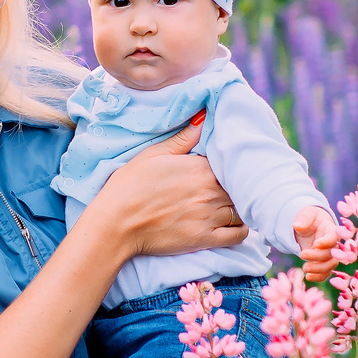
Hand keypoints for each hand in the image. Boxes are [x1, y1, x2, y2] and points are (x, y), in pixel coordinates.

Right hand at [93, 117, 246, 259]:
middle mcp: (209, 191)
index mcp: (200, 168)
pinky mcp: (205, 239)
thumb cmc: (130, 186)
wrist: (116, 223)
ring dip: (238, 206)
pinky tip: (232, 223)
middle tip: (227, 187)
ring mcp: (209, 216)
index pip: (230, 163)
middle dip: (236, 186)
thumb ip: (183, 138)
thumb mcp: (153, 154)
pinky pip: (238, 235)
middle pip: (239, 186)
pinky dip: (241, 229)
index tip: (222, 168)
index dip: (229, 165)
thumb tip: (203, 117)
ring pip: (241, 209)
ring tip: (229, 204)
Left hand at [293, 205, 339, 281]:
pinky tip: (308, 277)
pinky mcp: (324, 263)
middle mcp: (333, 244)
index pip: (333, 237)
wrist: (310, 226)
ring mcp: (329, 255)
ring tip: (305, 268)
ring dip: (319, 269)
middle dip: (318, 257)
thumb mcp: (306, 214)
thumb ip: (303, 218)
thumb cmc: (309, 218)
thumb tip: (297, 225)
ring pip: (330, 265)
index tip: (315, 244)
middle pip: (332, 254)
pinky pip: (326, 273)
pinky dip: (319, 277)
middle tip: (302, 254)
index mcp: (331, 230)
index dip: (326, 242)